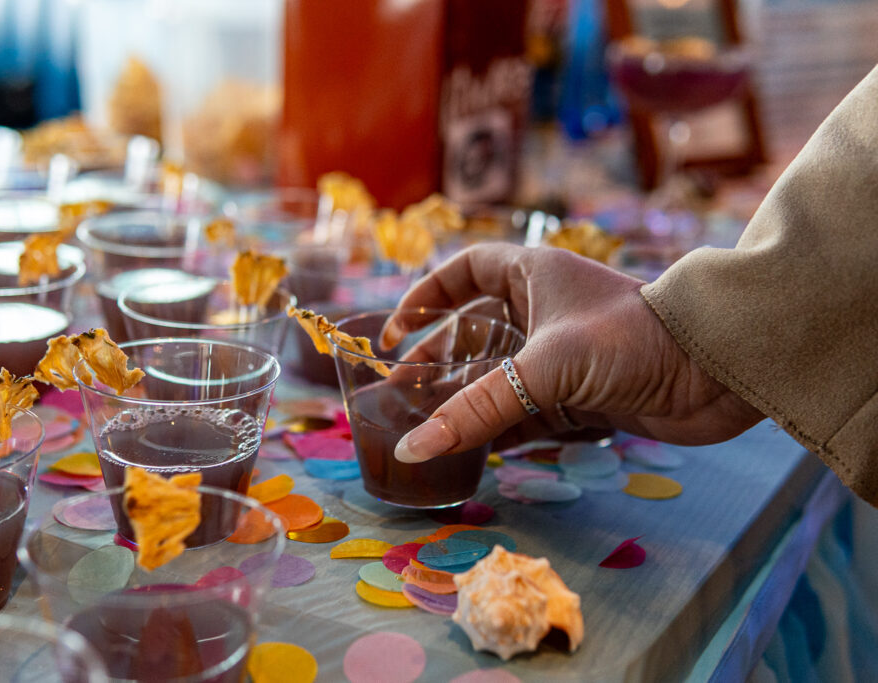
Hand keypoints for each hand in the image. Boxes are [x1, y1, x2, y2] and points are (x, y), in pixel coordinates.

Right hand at [383, 244, 763, 462]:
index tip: (395, 332)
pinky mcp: (584, 395)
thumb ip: (477, 409)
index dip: (426, 296)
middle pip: (475, 333)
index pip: (464, 271)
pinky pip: (529, 412)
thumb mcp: (545, 367)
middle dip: (441, 362)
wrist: (719, 372)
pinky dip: (503, 430)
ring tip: (429, 428)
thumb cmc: (630, 340)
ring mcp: (564, 356)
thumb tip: (415, 446)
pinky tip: (475, 451)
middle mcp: (544, 311)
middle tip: (405, 393)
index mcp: (533, 275)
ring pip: (500, 377)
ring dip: (469, 402)